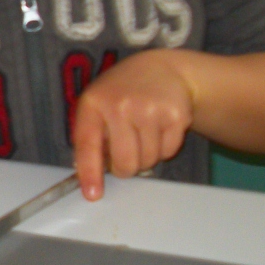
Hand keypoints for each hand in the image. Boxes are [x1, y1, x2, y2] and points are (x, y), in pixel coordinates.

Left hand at [71, 49, 194, 199]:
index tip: (92, 194)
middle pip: (125, 163)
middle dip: (126, 167)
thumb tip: (90, 174)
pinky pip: (168, 153)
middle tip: (127, 153)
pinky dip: (164, 148)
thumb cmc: (122, 91)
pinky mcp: (177, 116)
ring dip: (146, 156)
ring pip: (148, 161)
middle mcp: (121, 105)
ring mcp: (150, 109)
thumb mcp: (97, 104)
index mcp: (94, 103)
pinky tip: (159, 127)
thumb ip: (90, 136)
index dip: (90, 173)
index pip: (88, 145)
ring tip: (143, 132)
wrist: (162, 69)